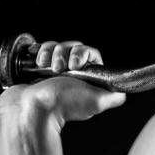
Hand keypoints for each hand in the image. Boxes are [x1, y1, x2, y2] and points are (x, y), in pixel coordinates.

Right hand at [0, 40, 126, 125]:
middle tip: (60, 68)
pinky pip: (41, 49)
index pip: (90, 54)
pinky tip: (39, 63)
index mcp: (85, 80)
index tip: (76, 64)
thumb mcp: (97, 102)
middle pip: (73, 47)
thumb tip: (122, 91)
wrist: (31, 108)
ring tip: (47, 68)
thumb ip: (114, 96)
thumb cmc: (61, 105)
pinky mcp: (37, 68)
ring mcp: (53, 71)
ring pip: (56, 46)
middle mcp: (70, 75)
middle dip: (65, 53)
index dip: (83, 54)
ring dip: (52, 53)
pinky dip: (40, 52)